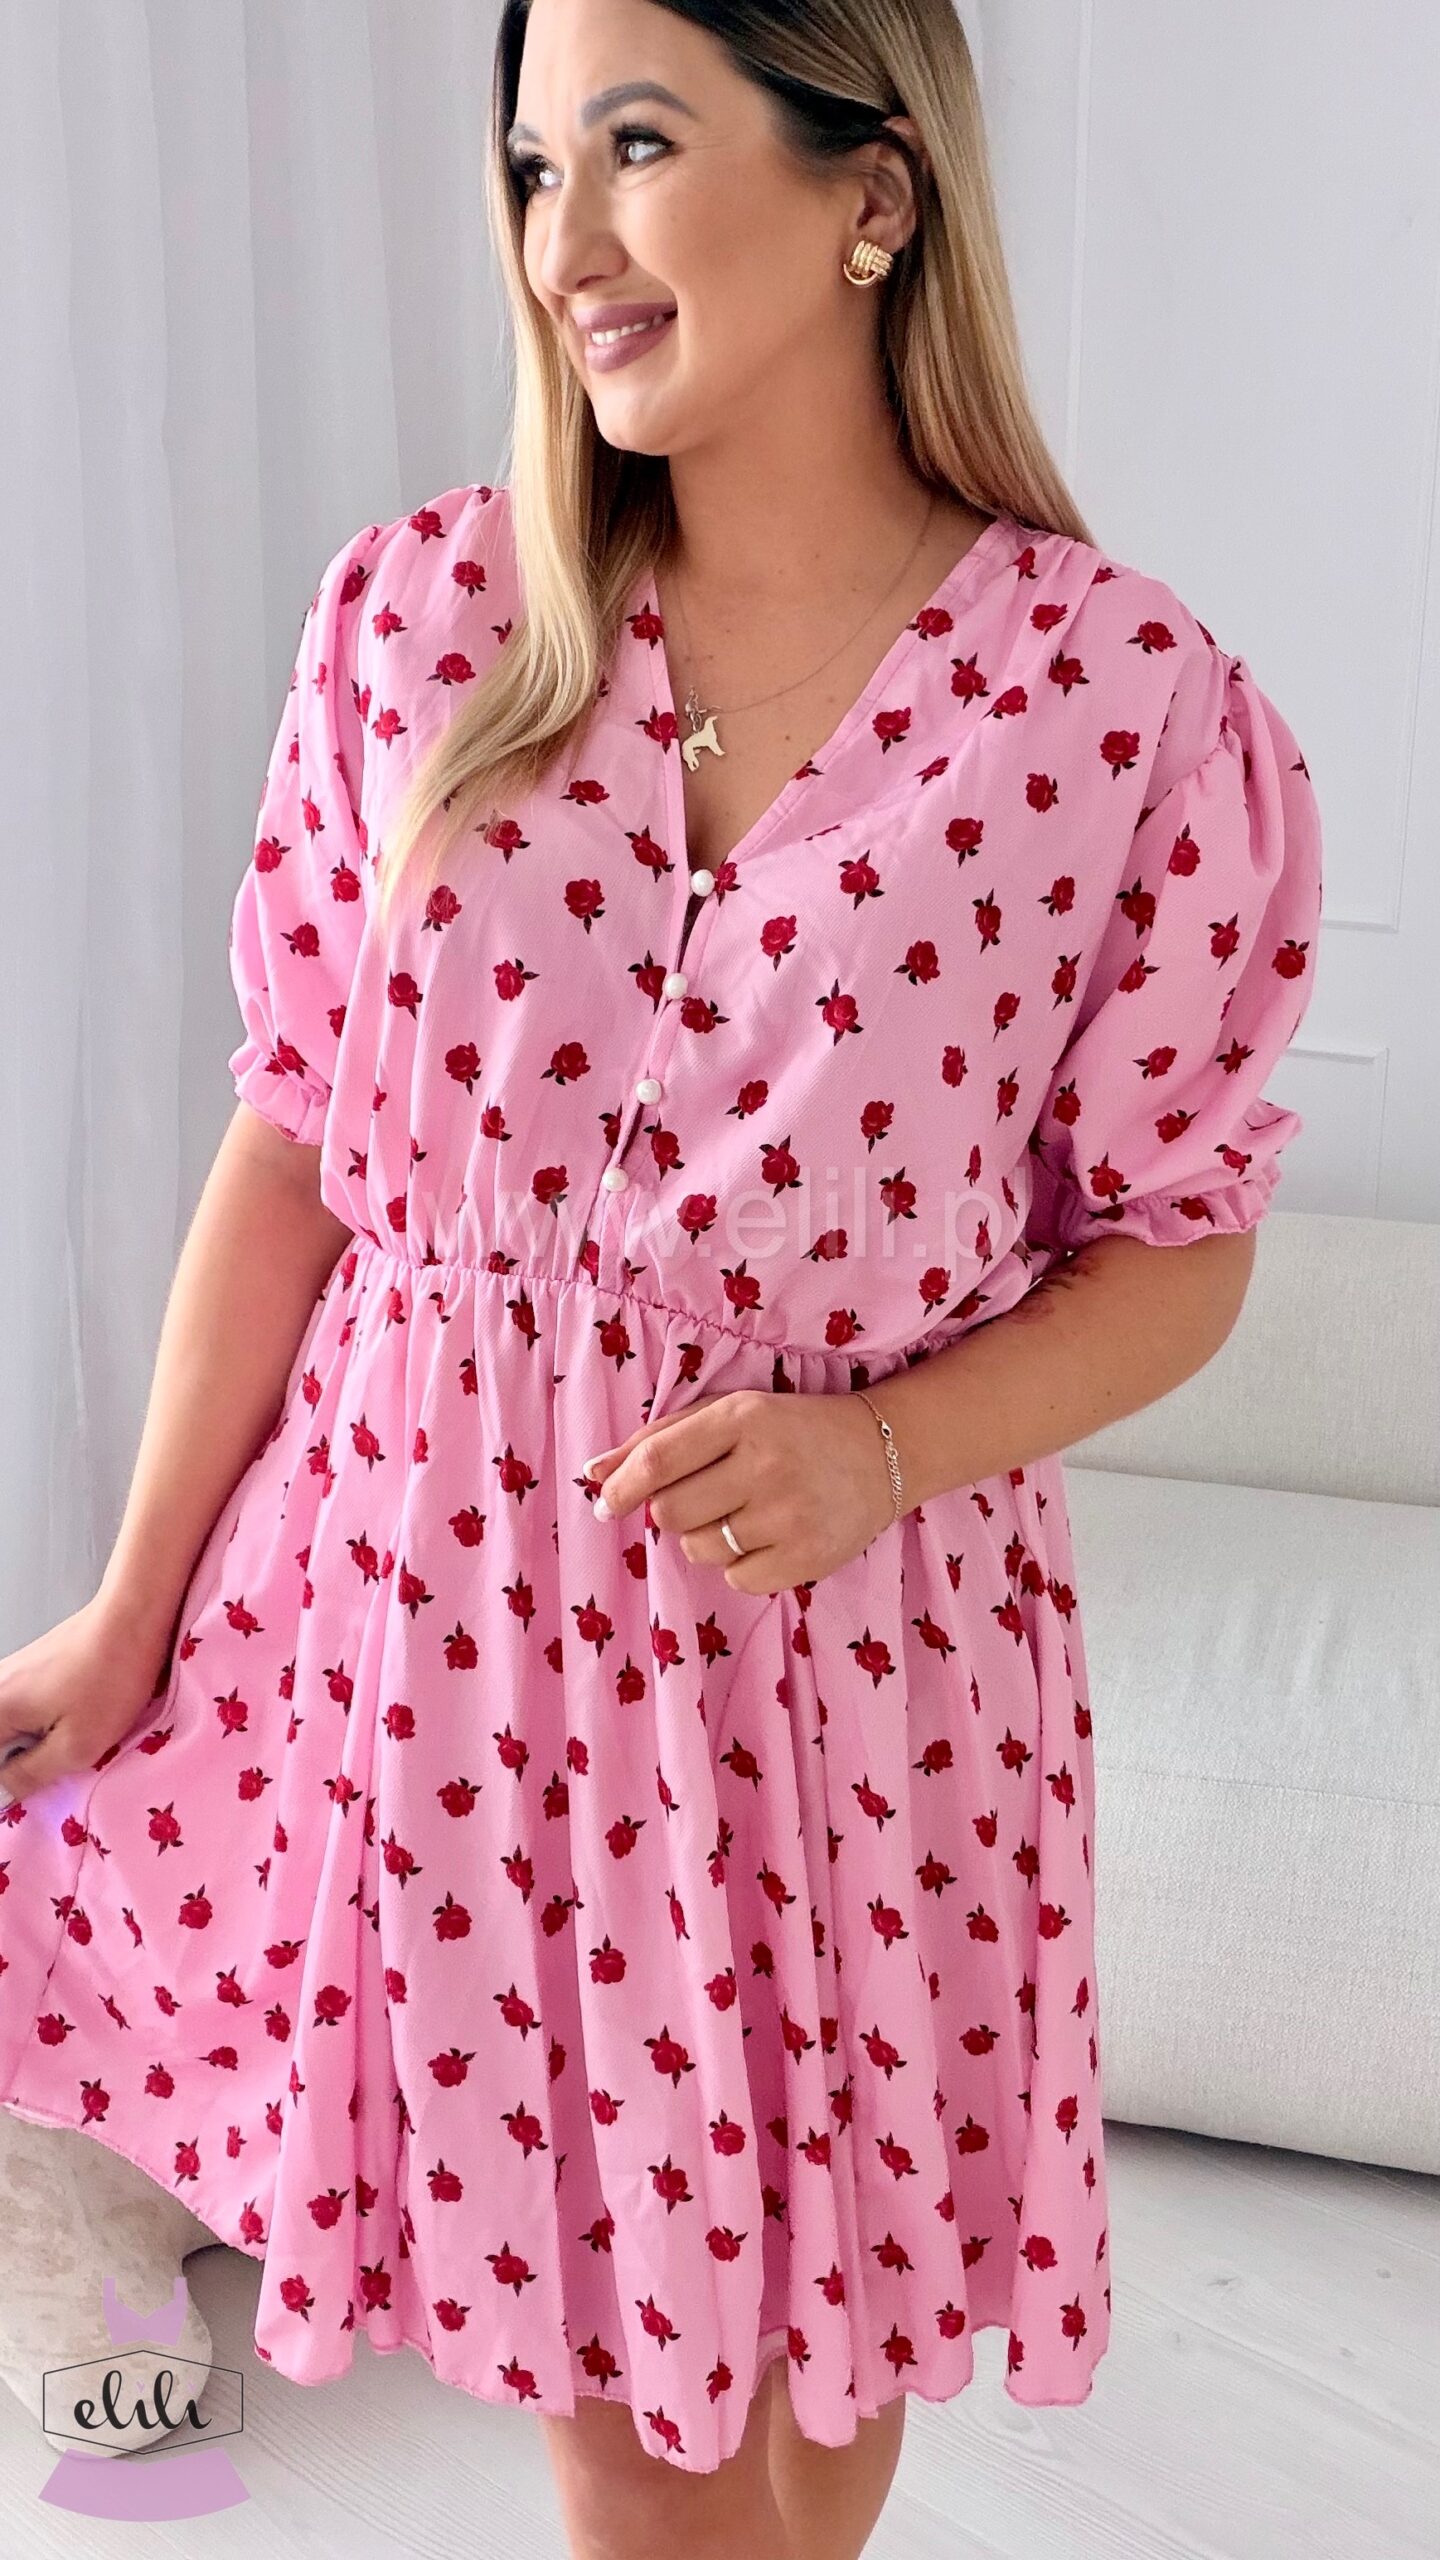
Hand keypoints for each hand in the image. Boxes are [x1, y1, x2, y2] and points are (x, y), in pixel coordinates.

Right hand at [0, 1595, 169, 1806]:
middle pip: (0, 1744)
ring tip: (70, 1738)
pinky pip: (25, 1709)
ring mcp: (12, 1675)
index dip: (8, 1781)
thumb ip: (29, 1776)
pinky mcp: (32, 1668)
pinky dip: (45, 1722)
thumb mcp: (75, 1746)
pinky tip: (76, 1718)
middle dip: (20, 1762)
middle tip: (58, 1762)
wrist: (133, 1617)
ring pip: (12, 1728)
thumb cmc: (111, 1677)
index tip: (34, 1781)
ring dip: (36, 1743)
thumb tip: (3, 1794)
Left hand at [583, 1387, 900, 1596]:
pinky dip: (739, 1565)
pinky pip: (736, 1580)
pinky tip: (767, 1536)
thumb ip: (658, 1439)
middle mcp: (767, 1465)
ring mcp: (790, 1515)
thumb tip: (591, 1473)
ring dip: (705, 1538)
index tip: (602, 1503)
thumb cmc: (790, 1430)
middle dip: (668, 1512)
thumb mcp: (729, 1414)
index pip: (658, 1460)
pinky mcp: (808, 1557)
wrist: (883, 1453)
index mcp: (743, 1418)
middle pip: (670, 1513)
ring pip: (700, 1550)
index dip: (619, 1488)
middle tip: (697, 1499)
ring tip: (742, 1513)